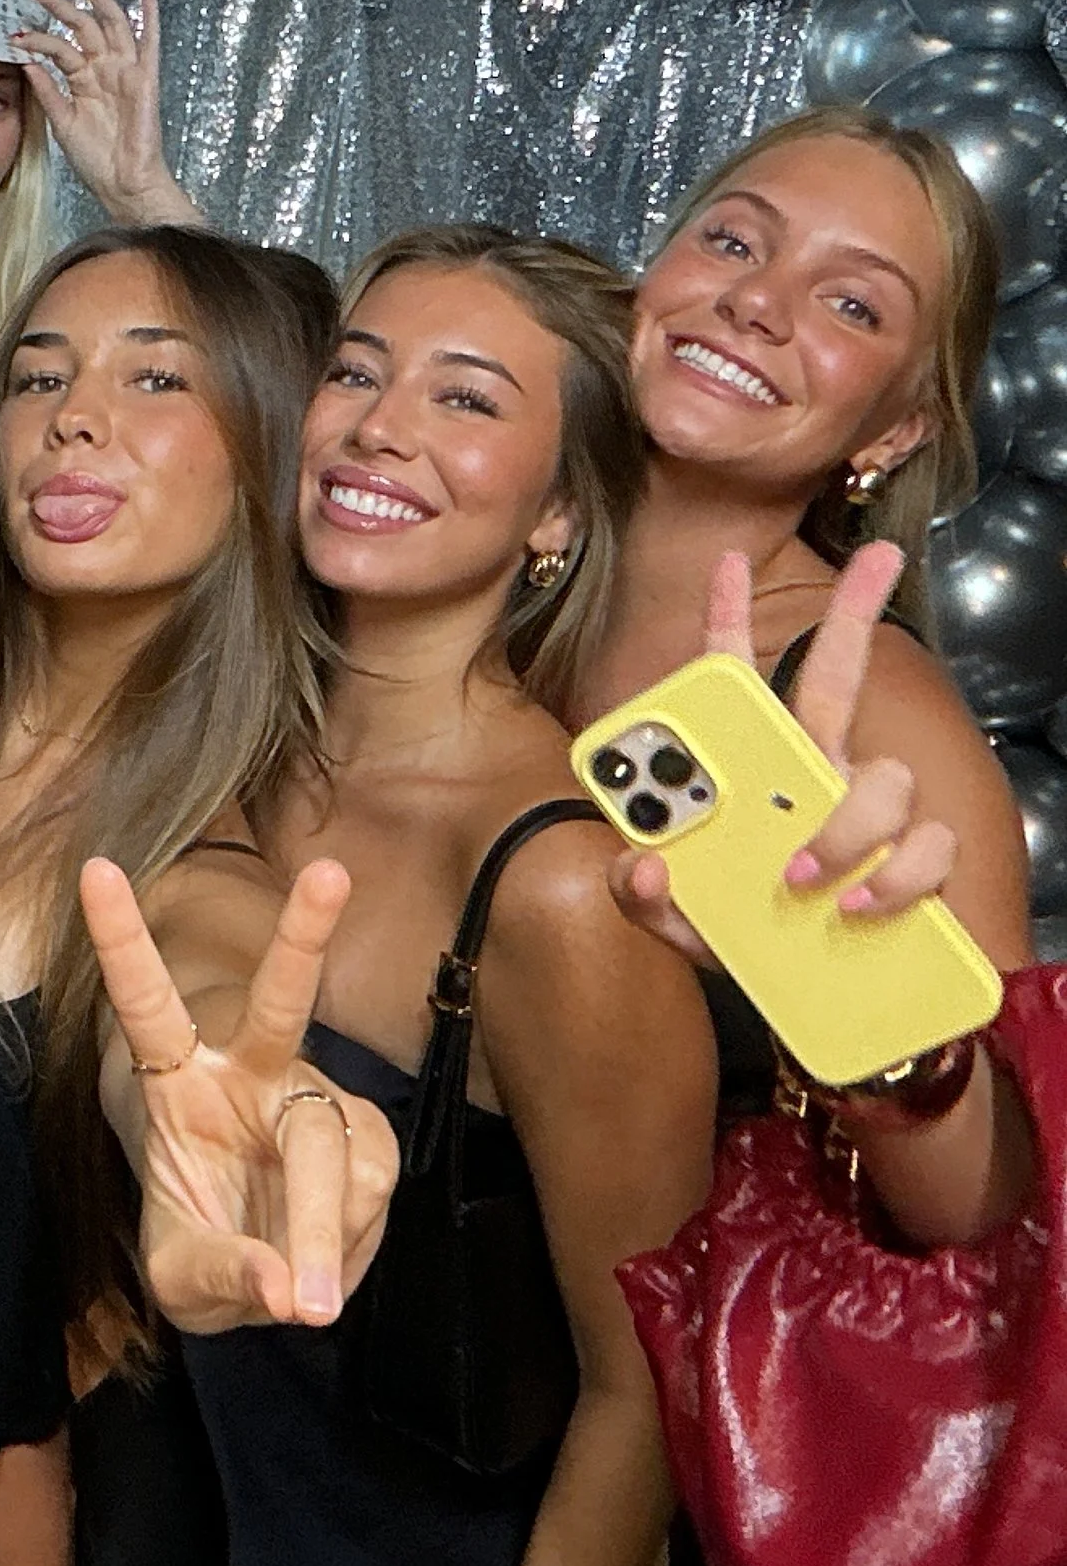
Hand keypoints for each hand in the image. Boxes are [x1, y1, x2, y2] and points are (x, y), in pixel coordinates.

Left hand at [14, 0, 199, 226]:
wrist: (122, 184)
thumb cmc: (96, 160)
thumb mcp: (62, 122)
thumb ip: (48, 91)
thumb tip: (27, 62)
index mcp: (84, 80)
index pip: (59, 47)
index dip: (37, 36)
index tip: (13, 30)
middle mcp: (104, 70)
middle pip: (82, 26)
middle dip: (60, 5)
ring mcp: (125, 72)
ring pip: (111, 24)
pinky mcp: (145, 80)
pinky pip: (149, 44)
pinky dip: (150, 17)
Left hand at [83, 856, 397, 1330]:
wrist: (259, 1269)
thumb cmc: (201, 1247)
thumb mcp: (183, 1279)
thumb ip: (224, 1276)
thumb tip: (289, 1289)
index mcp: (177, 1080)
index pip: (143, 1002)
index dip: (120, 939)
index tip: (94, 869)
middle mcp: (251, 1069)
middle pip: (281, 1000)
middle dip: (304, 936)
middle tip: (330, 874)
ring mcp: (315, 1096)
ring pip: (330, 1143)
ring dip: (325, 1228)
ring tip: (310, 1305)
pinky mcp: (369, 1133)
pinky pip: (371, 1188)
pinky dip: (351, 1244)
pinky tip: (329, 1266)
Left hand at [606, 542, 954, 963]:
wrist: (803, 1008)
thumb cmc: (738, 941)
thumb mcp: (673, 920)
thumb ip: (640, 893)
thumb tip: (644, 865)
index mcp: (752, 773)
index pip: (737, 685)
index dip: (729, 620)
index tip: (726, 561)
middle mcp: (816, 777)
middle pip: (840, 681)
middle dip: (858, 613)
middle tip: (881, 557)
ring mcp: (871, 818)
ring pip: (883, 778)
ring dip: (843, 827)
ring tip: (800, 876)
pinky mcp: (915, 866)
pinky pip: (925, 849)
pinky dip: (890, 879)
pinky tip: (853, 906)